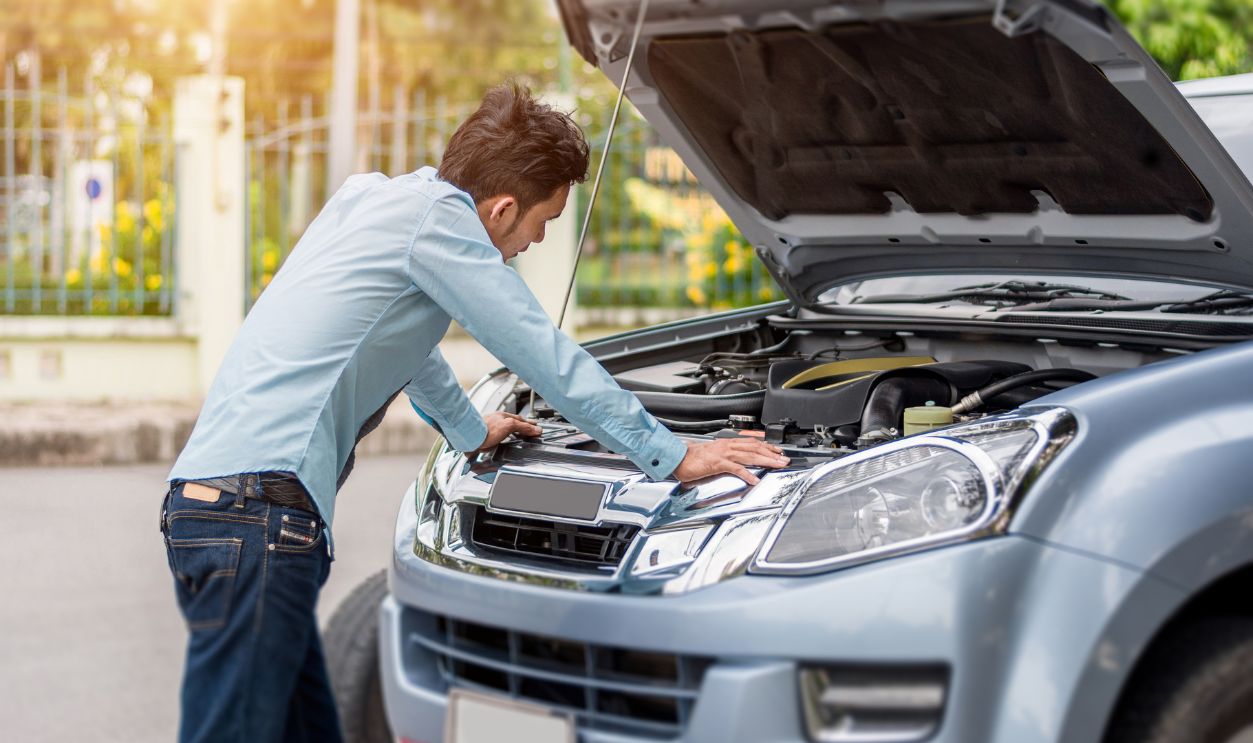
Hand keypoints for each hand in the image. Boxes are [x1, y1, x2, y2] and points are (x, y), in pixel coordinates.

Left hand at [476, 412, 541, 451]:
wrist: (471, 438)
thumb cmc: (486, 430)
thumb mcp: (509, 426)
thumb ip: (523, 427)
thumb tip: (536, 429)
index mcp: (503, 416)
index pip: (520, 419)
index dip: (529, 424)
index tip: (537, 427)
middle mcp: (497, 421)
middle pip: (513, 423)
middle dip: (523, 426)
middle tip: (531, 429)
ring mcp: (491, 429)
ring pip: (506, 429)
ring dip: (514, 432)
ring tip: (520, 435)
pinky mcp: (487, 437)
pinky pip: (500, 436)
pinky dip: (506, 438)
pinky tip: (505, 441)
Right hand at [671, 438, 789, 485]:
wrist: (678, 458)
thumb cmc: (693, 458)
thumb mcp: (713, 454)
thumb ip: (726, 457)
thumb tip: (736, 462)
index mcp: (727, 443)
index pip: (752, 442)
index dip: (767, 446)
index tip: (778, 450)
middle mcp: (727, 446)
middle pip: (755, 448)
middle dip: (772, 453)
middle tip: (785, 459)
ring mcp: (723, 454)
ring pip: (750, 455)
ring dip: (766, 461)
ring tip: (778, 465)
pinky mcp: (718, 463)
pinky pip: (736, 468)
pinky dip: (747, 474)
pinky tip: (755, 479)